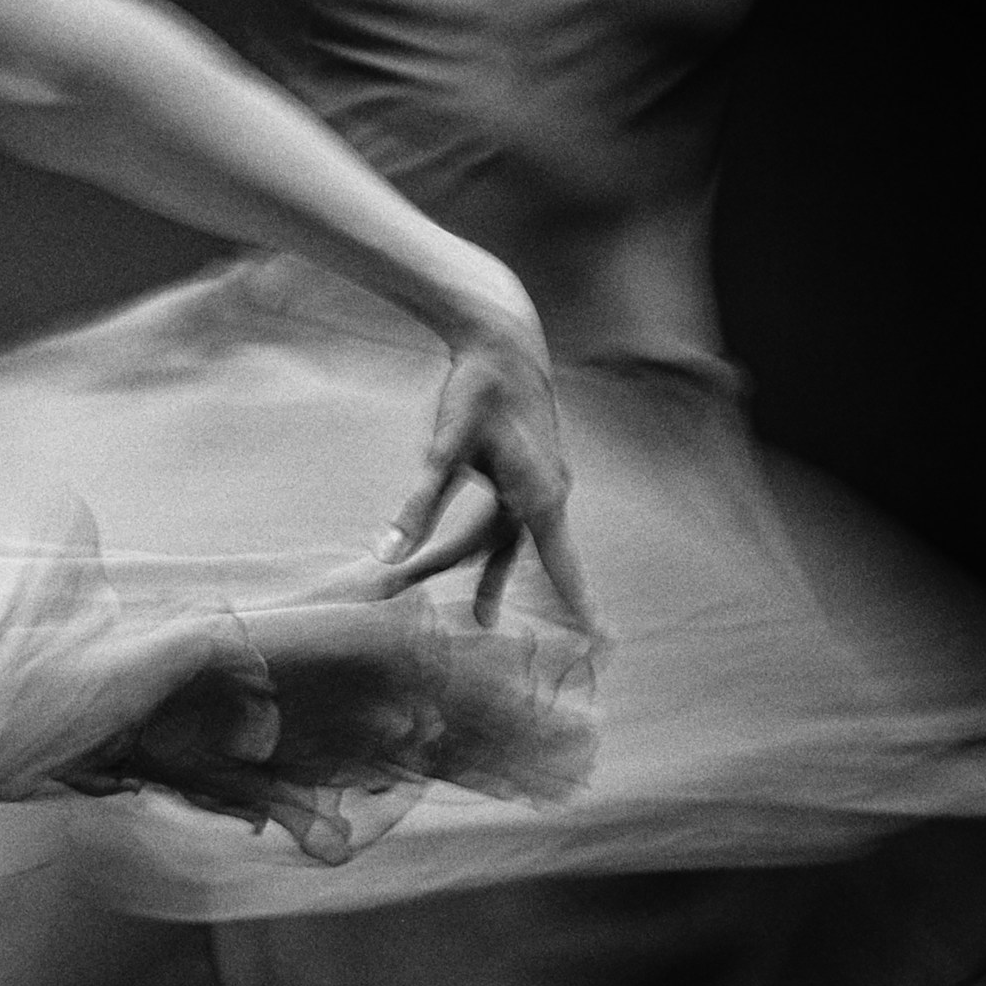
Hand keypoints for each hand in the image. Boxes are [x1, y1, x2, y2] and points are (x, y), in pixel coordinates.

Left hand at [378, 332, 599, 636]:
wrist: (503, 343)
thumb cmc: (477, 391)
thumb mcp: (442, 452)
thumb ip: (417, 507)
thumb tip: (386, 556)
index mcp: (538, 494)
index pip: (561, 565)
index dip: (576, 606)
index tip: (600, 642)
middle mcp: (546, 494)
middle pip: (527, 559)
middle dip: (510, 595)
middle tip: (514, 636)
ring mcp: (537, 485)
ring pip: (510, 541)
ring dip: (487, 573)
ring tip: (481, 618)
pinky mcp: (522, 476)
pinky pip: (507, 524)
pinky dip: (488, 547)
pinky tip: (475, 565)